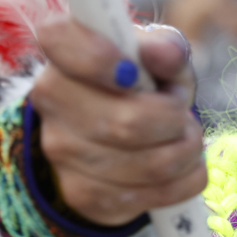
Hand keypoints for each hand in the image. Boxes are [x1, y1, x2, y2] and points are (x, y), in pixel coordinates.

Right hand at [31, 19, 206, 226]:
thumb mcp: (160, 56)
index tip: (133, 73)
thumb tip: (165, 54)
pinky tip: (183, 166)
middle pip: (126, 123)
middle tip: (181, 111)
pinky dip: (185, 181)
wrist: (126, 132)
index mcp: (62, 48)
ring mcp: (60, 151)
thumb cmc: (147, 82)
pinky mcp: (82, 194)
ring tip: (185, 137)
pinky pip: (151, 196)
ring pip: (148, 165)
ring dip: (186, 151)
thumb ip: (165, 48)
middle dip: (174, 120)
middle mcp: (50, 97)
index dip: (99, 58)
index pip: (59, 40)